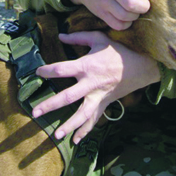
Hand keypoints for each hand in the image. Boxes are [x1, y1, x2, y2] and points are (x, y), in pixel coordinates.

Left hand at [33, 31, 159, 143]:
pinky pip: (94, 119)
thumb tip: (61, 35)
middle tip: (35, 112)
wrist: (140, 66)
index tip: (37, 73)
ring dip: (69, 125)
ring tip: (56, 135)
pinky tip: (75, 140)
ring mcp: (98, 96)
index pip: (62, 69)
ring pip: (82, 114)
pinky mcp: (104, 103)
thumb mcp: (99, 38)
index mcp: (87, 66)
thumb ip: (79, 37)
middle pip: (68, 97)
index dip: (47, 71)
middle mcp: (90, 84)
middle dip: (50, 105)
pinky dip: (85, 130)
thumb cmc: (118, 51)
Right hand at [65, 0, 161, 29]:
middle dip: (143, 6)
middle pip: (131, 3)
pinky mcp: (101, 13)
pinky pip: (117, 25)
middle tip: (144, 3)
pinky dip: (126, 24)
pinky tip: (127, 17)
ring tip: (136, 10)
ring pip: (125, 16)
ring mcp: (104, 2)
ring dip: (135, 16)